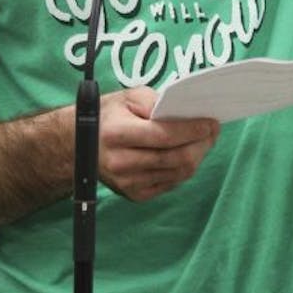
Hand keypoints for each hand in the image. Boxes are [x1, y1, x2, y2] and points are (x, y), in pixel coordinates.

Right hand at [98, 87, 220, 201]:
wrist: (79, 144)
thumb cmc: (109, 115)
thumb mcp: (129, 97)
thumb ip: (157, 102)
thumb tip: (187, 112)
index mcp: (117, 135)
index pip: (165, 136)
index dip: (193, 130)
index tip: (211, 122)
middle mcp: (121, 163)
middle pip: (176, 159)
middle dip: (202, 144)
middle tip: (213, 130)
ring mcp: (127, 183)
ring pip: (178, 173)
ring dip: (198, 156)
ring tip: (205, 140)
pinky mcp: (134, 195)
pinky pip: (171, 183)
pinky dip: (185, 168)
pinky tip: (188, 153)